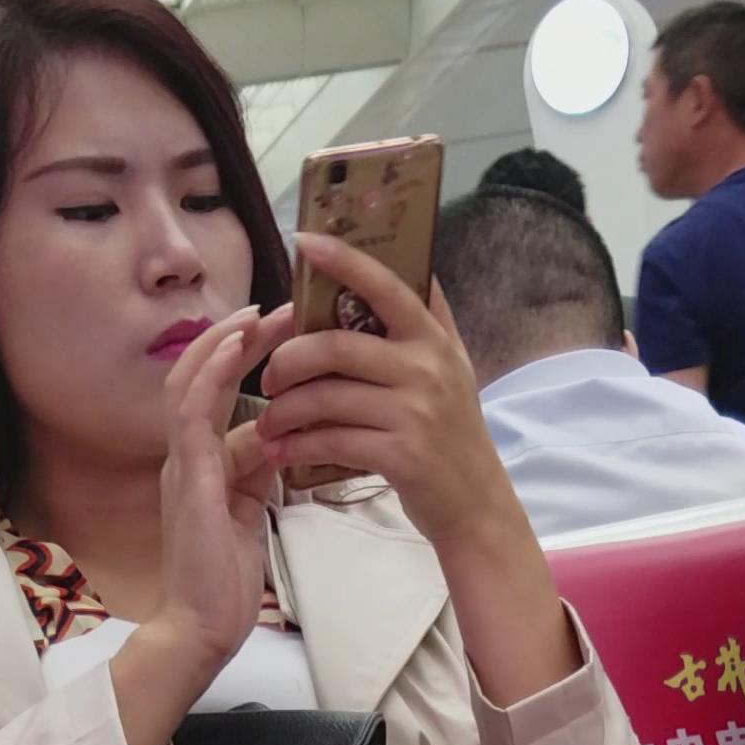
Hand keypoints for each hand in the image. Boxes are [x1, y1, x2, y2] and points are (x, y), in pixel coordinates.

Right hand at [152, 307, 272, 676]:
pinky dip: (212, 373)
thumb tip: (284, 438)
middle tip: (283, 304)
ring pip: (191, 381)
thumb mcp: (251, 513)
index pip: (218, 391)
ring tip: (259, 311)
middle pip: (202, 373)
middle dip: (239, 335)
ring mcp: (180, 464)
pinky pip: (192, 412)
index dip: (246, 354)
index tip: (285, 326)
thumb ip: (259, 472)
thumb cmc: (225, 584)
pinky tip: (235, 345)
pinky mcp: (186, 479)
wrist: (202, 631)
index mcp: (201, 462)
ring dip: (224, 341)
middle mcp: (184, 455)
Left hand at [256, 240, 573, 706]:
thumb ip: (431, 319)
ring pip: (327, 397)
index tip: (304, 240)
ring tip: (268, 421)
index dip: (344, 260)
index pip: (385, 286)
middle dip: (289, 359)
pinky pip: (333, 440)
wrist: (476, 504)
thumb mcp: (453, 367)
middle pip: (336, 346)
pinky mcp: (401, 455)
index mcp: (431, 339)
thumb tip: (417, 264)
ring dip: (286, 410)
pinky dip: (299, 445)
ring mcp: (414, 413)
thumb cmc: (455, 432)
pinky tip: (281, 450)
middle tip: (270, 377)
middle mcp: (425, 369)